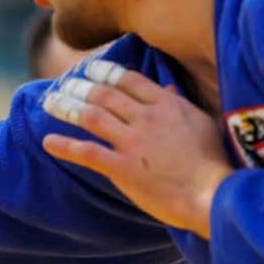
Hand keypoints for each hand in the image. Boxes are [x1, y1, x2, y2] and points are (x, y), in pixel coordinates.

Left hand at [41, 62, 233, 239]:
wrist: (214, 194)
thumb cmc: (215, 163)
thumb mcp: (203, 124)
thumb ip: (182, 105)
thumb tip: (169, 89)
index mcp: (167, 105)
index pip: (129, 80)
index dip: (105, 73)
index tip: (90, 69)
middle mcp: (146, 118)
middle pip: (105, 95)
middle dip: (80, 87)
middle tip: (63, 84)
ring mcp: (132, 142)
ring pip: (91, 117)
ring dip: (67, 107)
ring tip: (50, 102)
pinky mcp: (122, 168)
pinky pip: (87, 152)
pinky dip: (64, 146)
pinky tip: (47, 142)